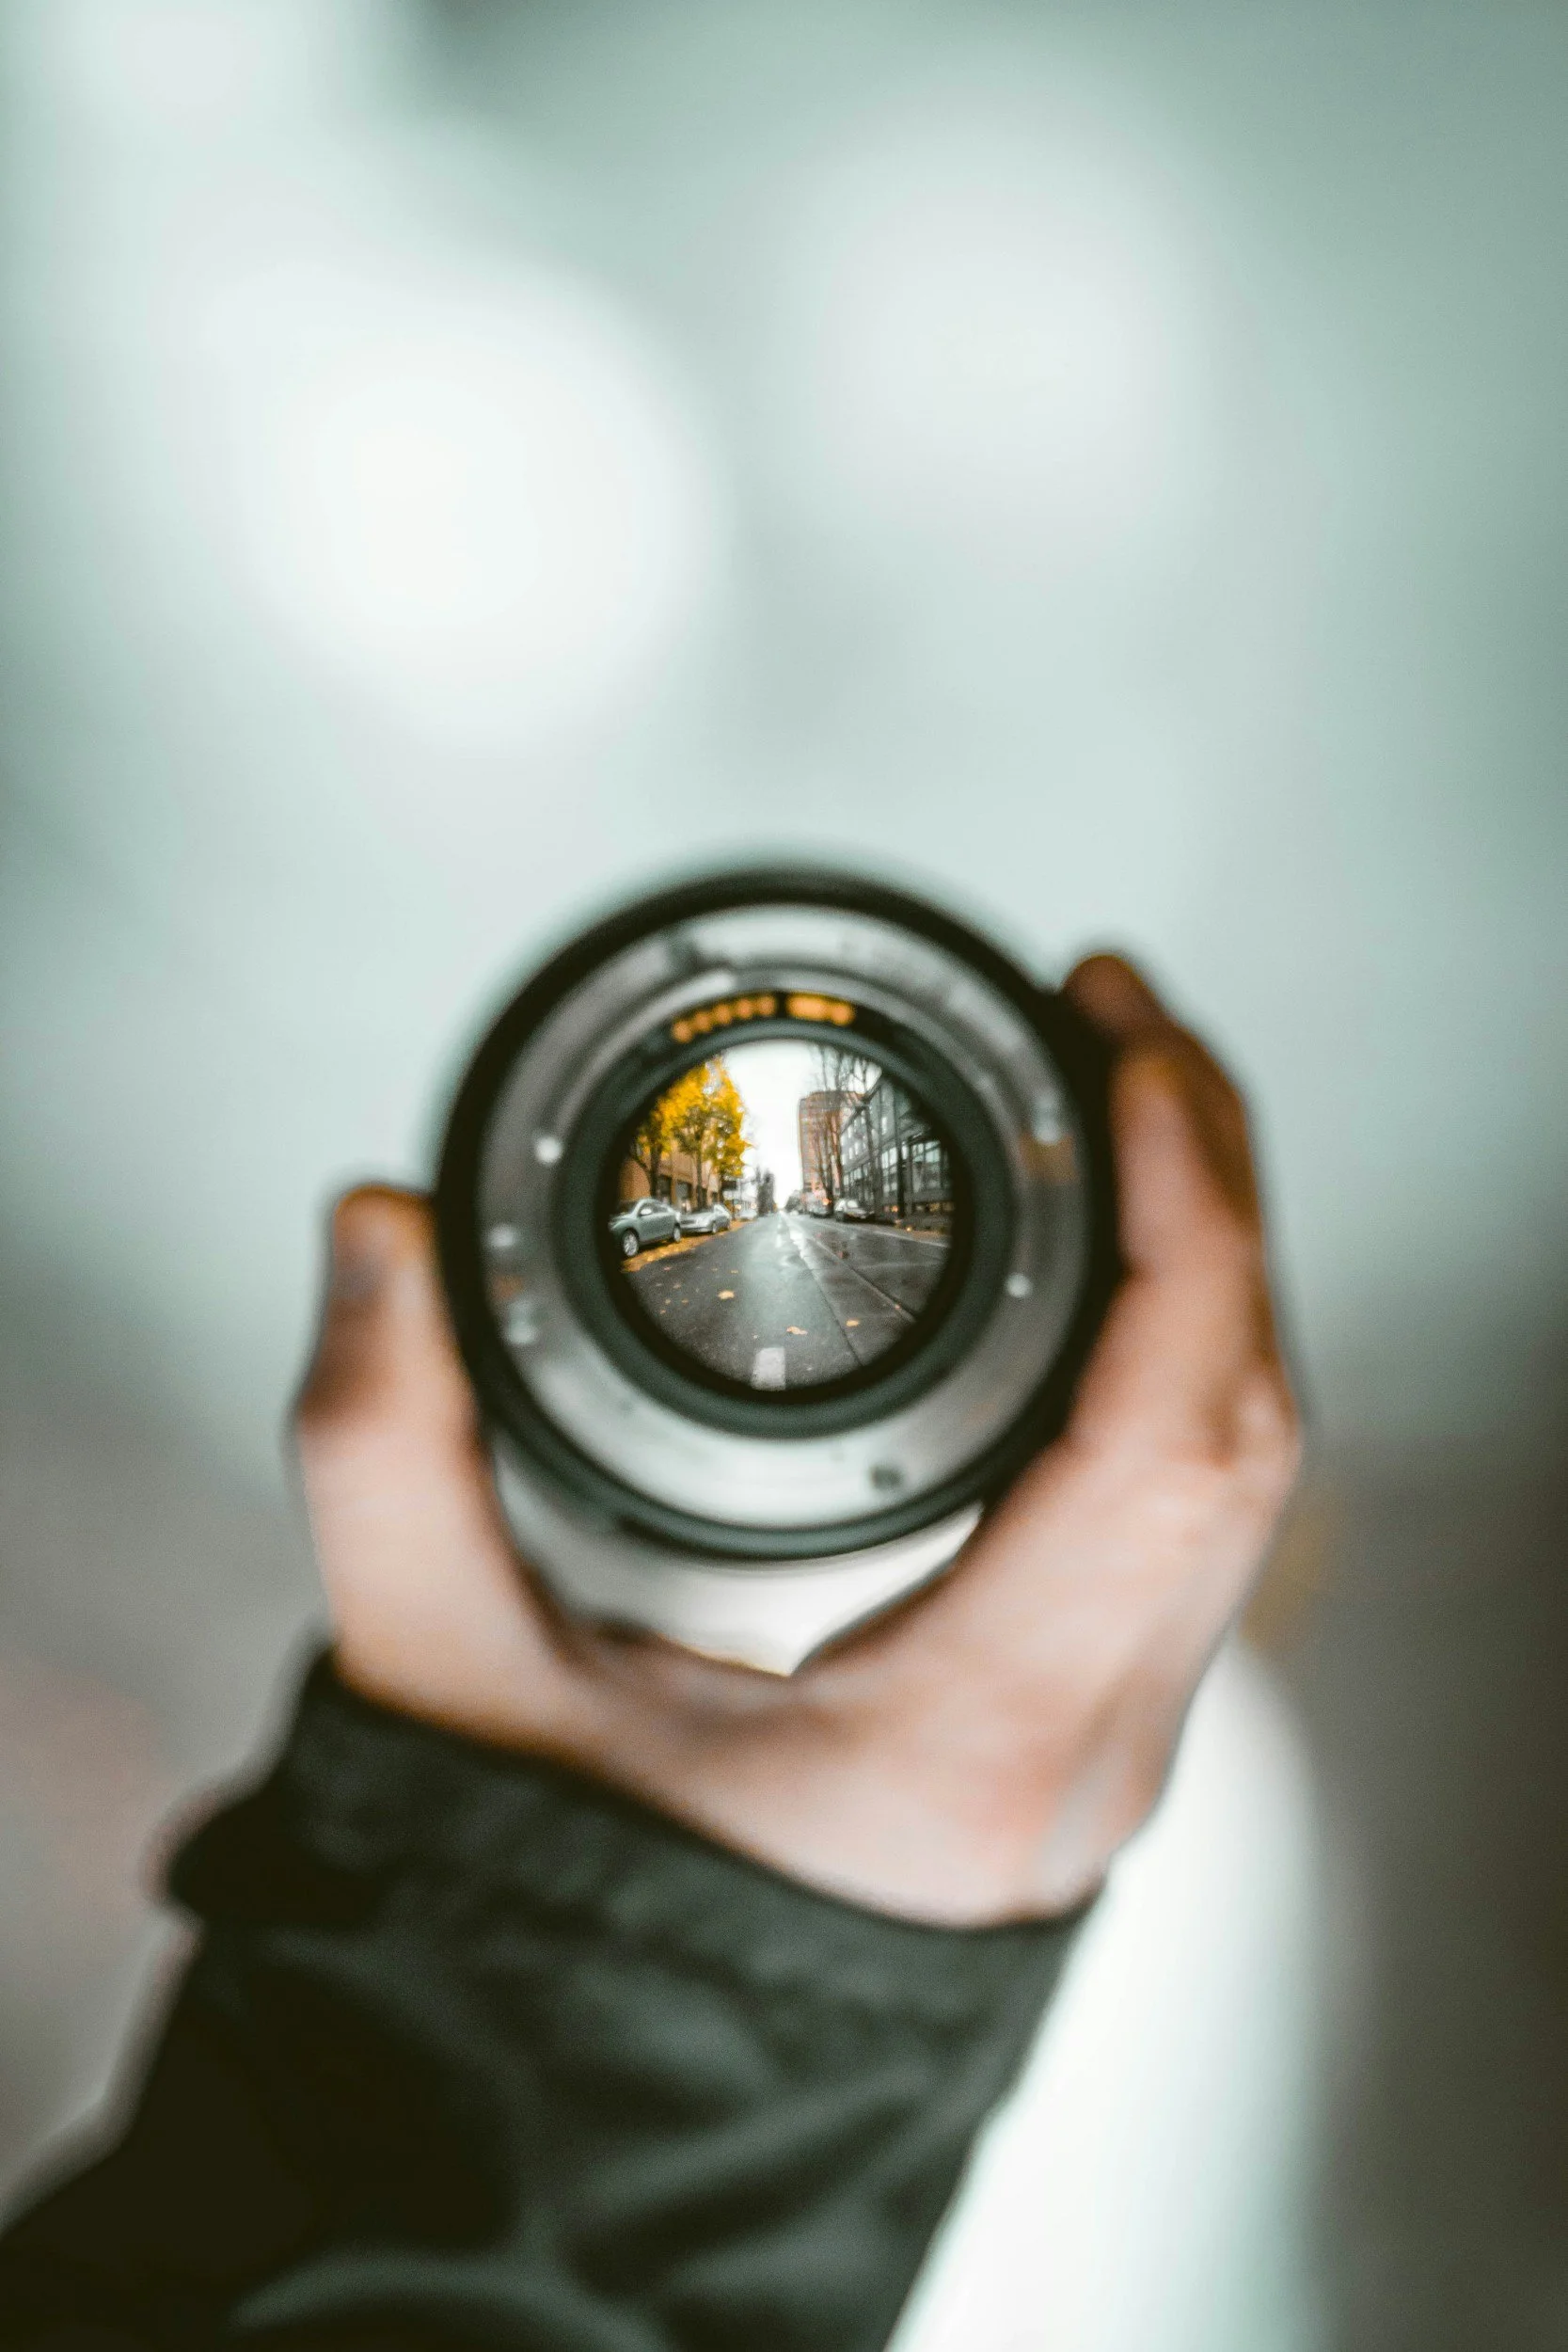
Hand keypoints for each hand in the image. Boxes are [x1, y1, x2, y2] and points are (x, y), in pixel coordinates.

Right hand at [294, 957, 1299, 1926]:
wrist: (612, 2094)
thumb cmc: (558, 1926)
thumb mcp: (442, 1684)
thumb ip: (384, 1454)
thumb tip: (379, 1238)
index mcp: (971, 1736)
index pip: (1167, 1442)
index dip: (1184, 1221)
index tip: (1127, 1059)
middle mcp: (1086, 1745)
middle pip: (1245, 1429)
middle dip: (1212, 1193)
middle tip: (1121, 1028)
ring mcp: (1112, 1743)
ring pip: (1246, 1472)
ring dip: (1213, 1272)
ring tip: (1133, 1109)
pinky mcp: (1093, 1725)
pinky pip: (1203, 1516)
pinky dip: (1186, 1362)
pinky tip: (1125, 1276)